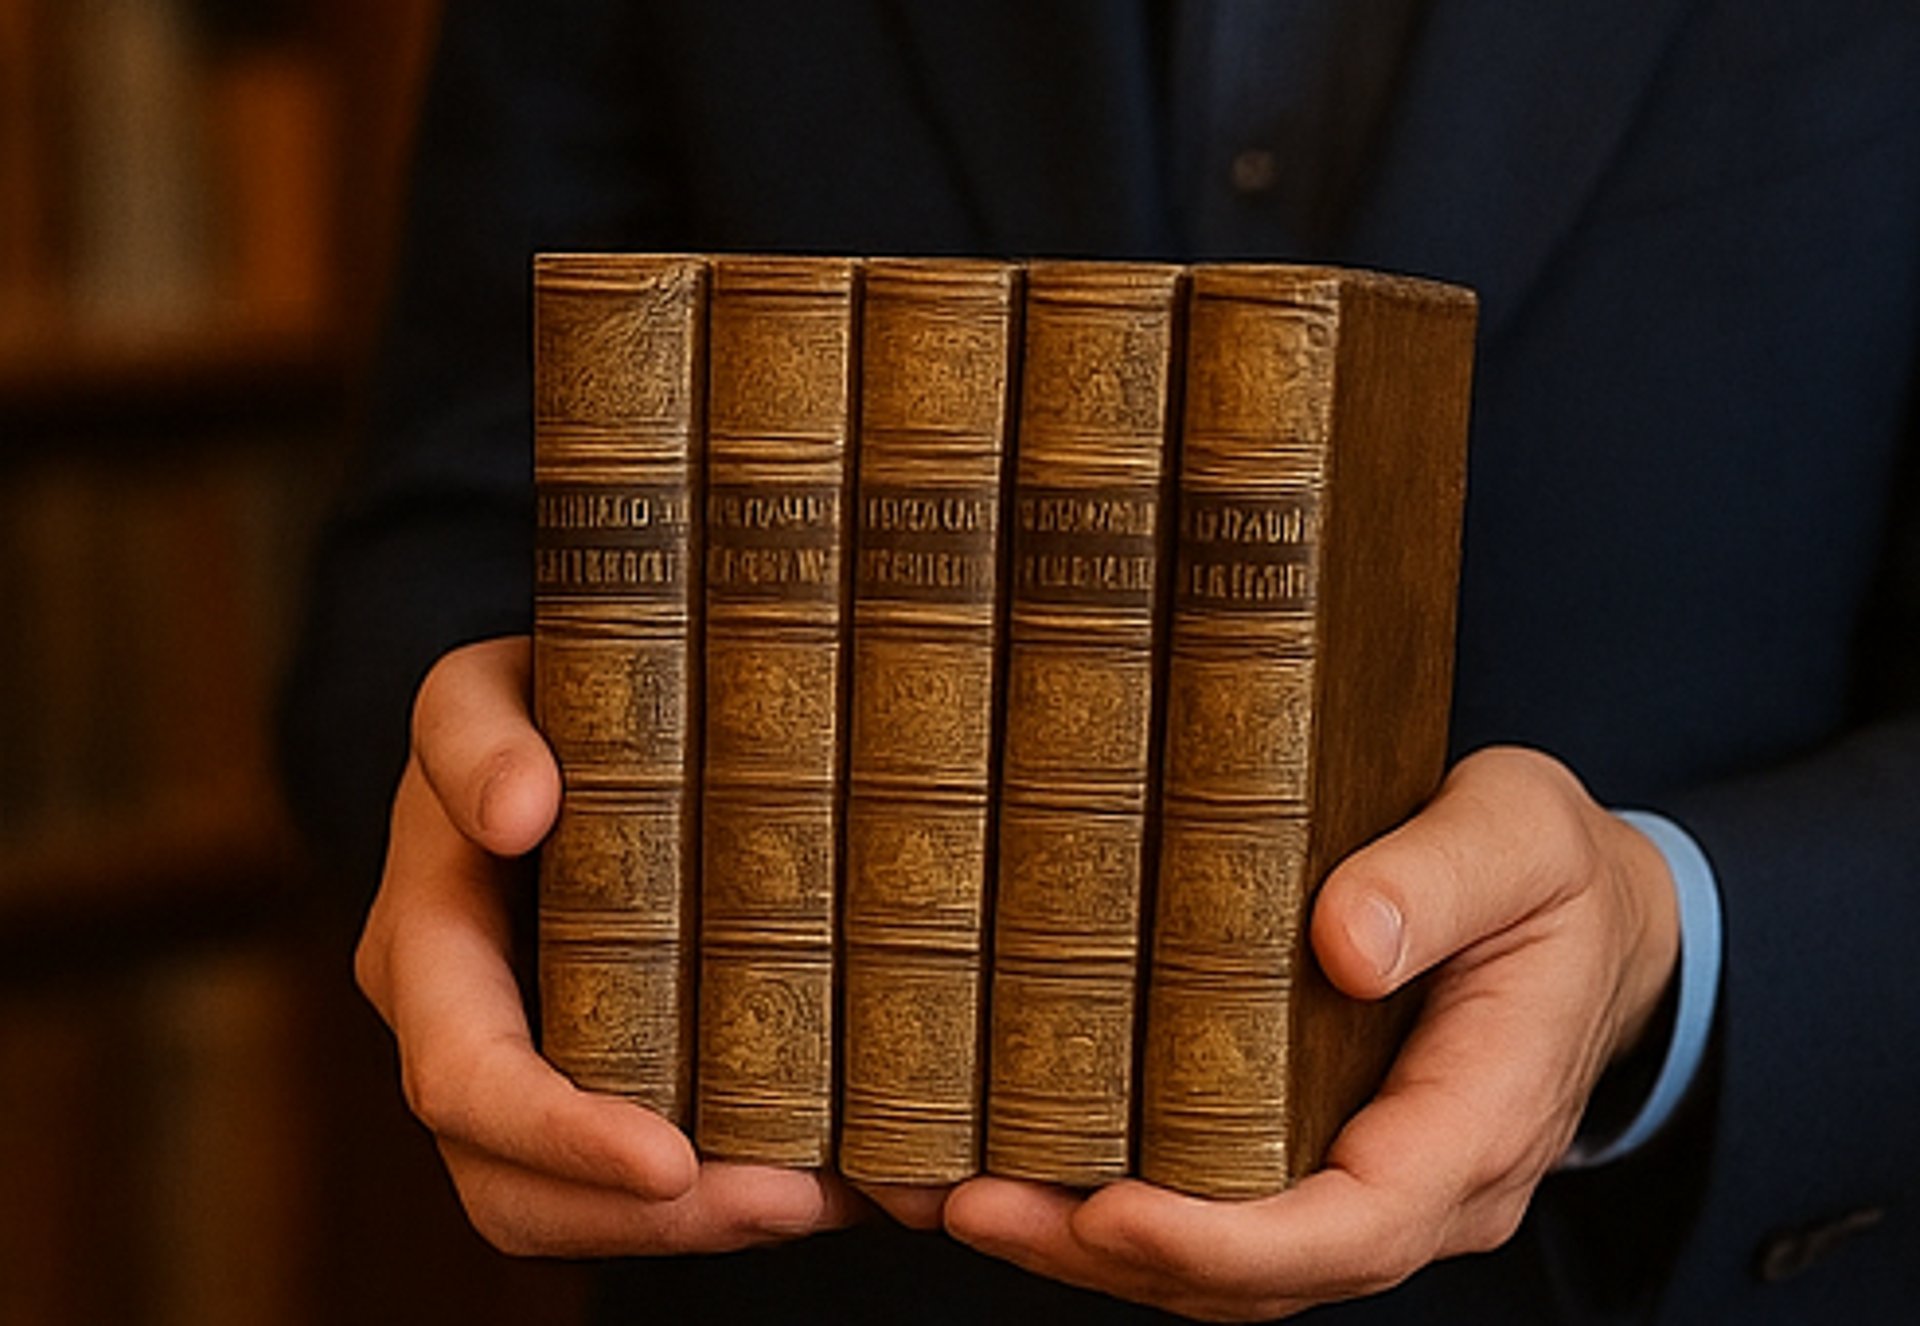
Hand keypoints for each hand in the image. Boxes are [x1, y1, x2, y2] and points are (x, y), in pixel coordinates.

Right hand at [354, 636, 864, 1255]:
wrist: (552, 732)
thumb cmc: (523, 703)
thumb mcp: (481, 689)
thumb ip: (474, 732)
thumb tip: (517, 809)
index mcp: (423, 949)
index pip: (463, 1079)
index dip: (558, 1135)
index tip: (668, 1162)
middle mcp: (461, 1037)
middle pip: (518, 1191)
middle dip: (653, 1220)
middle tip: (797, 1202)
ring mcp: (527, 1075)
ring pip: (583, 1213)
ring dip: (706, 1226)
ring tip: (837, 1196)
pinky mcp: (603, 1084)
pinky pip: (646, 1184)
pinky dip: (735, 1194)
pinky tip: (837, 1173)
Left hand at [942, 746, 1680, 1320]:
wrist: (1591, 917)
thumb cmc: (1553, 872)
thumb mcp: (1518, 835)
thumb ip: (1437, 880)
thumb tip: (1343, 944)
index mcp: (1479, 1124)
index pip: (1354, 1229)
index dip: (1227, 1244)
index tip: (1111, 1216)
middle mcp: (1423, 1189)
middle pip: (1262, 1275)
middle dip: (1109, 1256)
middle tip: (972, 1202)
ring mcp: (1369, 1184)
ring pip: (1227, 1266)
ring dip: (1088, 1248)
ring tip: (954, 1197)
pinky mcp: (1320, 1157)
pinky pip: (1220, 1212)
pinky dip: (1114, 1212)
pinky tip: (1017, 1169)